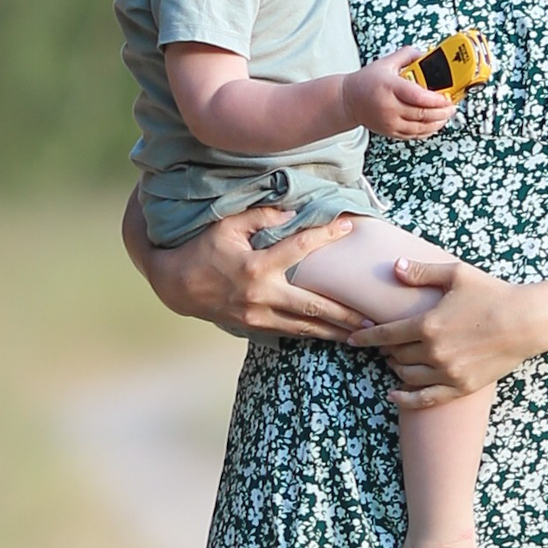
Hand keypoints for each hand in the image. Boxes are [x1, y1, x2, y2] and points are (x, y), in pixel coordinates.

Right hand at [128, 199, 367, 342]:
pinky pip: (288, 332)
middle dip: (345, 313)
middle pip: (312, 306)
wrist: (174, 284)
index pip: (300, 248)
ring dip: (334, 331)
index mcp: (256, 266)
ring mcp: (257, 316)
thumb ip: (260, 215)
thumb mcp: (226, 225)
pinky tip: (331, 337)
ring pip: (304, 327)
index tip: (349, 226)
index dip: (326, 235)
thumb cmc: (201, 248)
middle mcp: (260, 295)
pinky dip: (311, 334)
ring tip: (362, 334)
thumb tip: (293, 211)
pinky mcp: (253, 327)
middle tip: (374, 318)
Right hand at [345, 48, 459, 142]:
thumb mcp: (385, 63)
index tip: (447, 97)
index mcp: (390, 87)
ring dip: (438, 123)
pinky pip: (413, 135)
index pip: (417, 96)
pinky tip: (435, 125)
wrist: (348, 100)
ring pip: (420, 128)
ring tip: (447, 116)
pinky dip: (427, 131)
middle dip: (442, 112)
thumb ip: (406, 56)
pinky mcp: (390, 132)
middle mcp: (389, 107)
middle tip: (452, 106)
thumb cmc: (367, 81)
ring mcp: (389, 122)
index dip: (436, 99)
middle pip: (422, 114)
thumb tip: (426, 54)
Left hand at [353, 252, 547, 404]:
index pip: (385, 334)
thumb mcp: (456, 275)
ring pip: (407, 376)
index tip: (352, 337)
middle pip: (395, 355)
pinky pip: (425, 399)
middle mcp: (433, 352)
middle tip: (385, 344)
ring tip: (396, 360)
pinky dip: (406, 399)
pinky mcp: (460, 387)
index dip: (365, 336)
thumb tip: (394, 267)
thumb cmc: (492, 293)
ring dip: (396, 368)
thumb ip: (422, 272)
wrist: (525, 322)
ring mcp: (447, 372)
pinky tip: (394, 395)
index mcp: (427, 324)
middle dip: (385, 349)